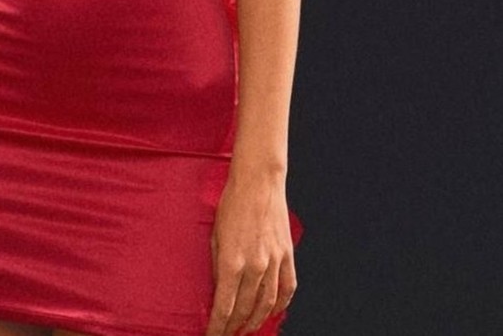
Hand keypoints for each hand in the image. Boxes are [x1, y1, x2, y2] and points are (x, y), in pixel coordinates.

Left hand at [204, 167, 296, 335]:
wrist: (258, 182)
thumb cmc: (232, 203)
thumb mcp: (216, 234)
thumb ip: (218, 265)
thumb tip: (219, 290)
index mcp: (232, 261)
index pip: (224, 306)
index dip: (217, 326)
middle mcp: (255, 266)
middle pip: (245, 309)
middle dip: (234, 326)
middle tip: (227, 334)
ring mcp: (274, 262)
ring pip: (267, 304)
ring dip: (256, 321)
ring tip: (247, 329)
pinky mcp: (287, 255)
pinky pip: (287, 289)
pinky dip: (280, 305)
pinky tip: (272, 311)